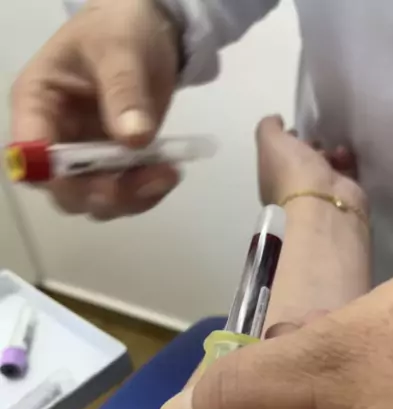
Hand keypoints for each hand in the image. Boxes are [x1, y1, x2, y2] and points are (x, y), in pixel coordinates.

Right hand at [11, 0, 179, 219]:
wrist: (148, 33)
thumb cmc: (120, 29)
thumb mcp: (120, 49)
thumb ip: (124, 91)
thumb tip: (134, 139)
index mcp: (37, 104)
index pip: (29, 152)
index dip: (53, 174)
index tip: (93, 178)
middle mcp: (55, 139)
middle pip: (64, 190)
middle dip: (103, 194)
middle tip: (147, 179)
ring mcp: (85, 158)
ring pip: (96, 202)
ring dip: (131, 198)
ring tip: (167, 173)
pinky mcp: (114, 167)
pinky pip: (124, 196)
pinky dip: (147, 194)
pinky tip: (168, 173)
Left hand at [257, 115, 358, 204]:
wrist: (324, 203)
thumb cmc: (292, 173)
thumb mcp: (270, 142)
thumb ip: (268, 128)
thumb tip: (276, 121)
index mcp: (273, 180)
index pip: (279, 158)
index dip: (286, 142)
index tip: (296, 130)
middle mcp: (295, 190)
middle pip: (303, 162)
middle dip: (310, 147)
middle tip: (317, 139)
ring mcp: (320, 195)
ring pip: (325, 166)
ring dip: (330, 151)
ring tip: (334, 148)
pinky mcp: (343, 195)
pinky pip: (346, 172)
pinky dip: (347, 160)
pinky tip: (345, 156)